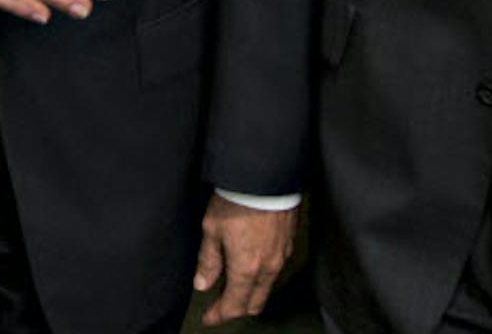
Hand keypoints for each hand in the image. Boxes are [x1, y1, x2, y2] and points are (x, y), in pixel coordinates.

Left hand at [194, 195, 296, 324]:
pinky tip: (249, 264)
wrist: (267, 175)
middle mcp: (268, 268)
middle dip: (235, 308)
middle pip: (254, 304)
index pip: (234, 306)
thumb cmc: (239, 200)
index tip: (208, 316)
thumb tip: (203, 284)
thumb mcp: (212, 230)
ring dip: (249, 292)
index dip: (219, 315)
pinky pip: (275, 271)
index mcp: (247, 269)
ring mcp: (282, 256)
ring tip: (231, 282)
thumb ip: (208, 262)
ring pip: (266, 288)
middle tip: (219, 305)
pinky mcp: (289, 243)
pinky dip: (260, 276)